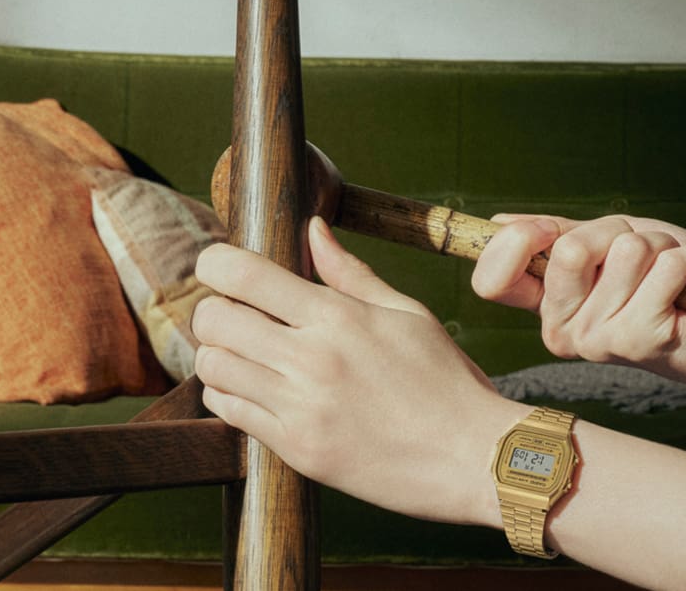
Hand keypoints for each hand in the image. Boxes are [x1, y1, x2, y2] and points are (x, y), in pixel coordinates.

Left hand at [193, 217, 524, 526]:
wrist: (473, 457)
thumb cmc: (447, 382)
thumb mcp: (406, 314)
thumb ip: (350, 273)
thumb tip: (313, 228)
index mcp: (339, 317)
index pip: (244, 274)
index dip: (215, 263)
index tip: (216, 266)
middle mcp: (312, 359)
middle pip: (214, 320)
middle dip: (213, 311)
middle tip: (232, 315)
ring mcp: (301, 408)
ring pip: (214, 367)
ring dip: (219, 355)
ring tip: (244, 355)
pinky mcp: (297, 450)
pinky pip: (230, 414)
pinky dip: (228, 397)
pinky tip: (253, 391)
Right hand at [472, 214, 685, 401]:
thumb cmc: (669, 284)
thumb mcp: (610, 245)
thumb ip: (560, 235)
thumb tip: (498, 221)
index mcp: (547, 309)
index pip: (493, 281)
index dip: (516, 241)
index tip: (549, 230)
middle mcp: (562, 333)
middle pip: (571, 248)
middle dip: (620, 232)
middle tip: (644, 258)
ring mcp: (598, 341)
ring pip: (626, 251)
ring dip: (663, 247)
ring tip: (673, 277)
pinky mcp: (641, 339)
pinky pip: (665, 267)